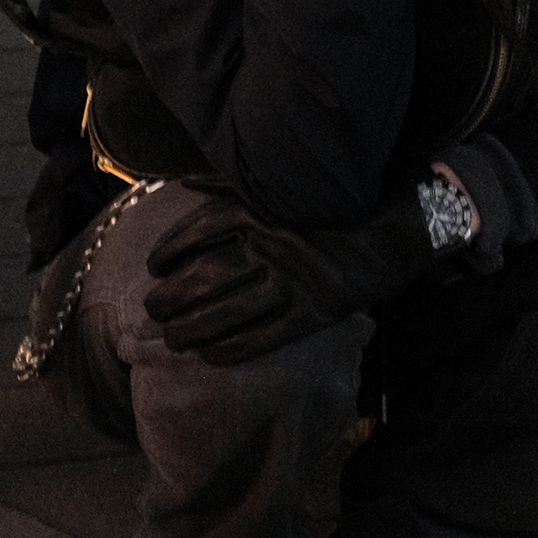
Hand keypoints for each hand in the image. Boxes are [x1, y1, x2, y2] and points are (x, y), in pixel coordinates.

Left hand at [142, 189, 432, 366]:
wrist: (385, 238)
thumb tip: (184, 182)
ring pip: (228, 311)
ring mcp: (293, 282)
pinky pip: (262, 336)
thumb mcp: (278, 193)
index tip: (153, 265)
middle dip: (171, 296)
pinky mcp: (312, 314)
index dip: (170, 248)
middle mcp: (272, 245)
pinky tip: (208, 355)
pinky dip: (230, 348)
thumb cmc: (323, 214)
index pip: (200, 229)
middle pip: (206, 275)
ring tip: (171, 337)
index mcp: (262, 211)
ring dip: (191, 328)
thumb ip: (230, 188)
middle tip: (152, 308)